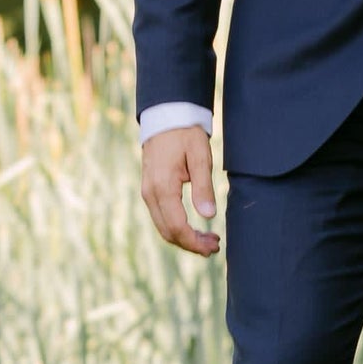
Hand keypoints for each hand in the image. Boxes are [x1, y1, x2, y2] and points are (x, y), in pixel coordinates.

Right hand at [140, 124, 220, 256]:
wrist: (166, 117)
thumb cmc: (186, 134)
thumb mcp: (201, 156)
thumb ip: (204, 186)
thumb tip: (208, 215)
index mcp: (162, 187)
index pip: (177, 226)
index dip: (194, 242)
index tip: (213, 246)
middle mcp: (150, 194)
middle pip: (168, 232)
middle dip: (191, 244)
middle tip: (214, 246)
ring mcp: (147, 193)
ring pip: (163, 227)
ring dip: (184, 238)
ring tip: (208, 240)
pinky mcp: (150, 190)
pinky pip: (161, 217)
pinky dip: (177, 228)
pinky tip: (194, 228)